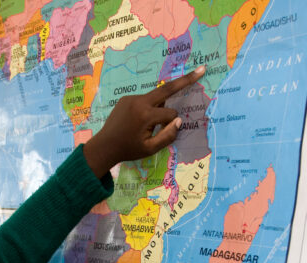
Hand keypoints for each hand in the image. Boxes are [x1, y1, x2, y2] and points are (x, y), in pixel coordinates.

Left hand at [83, 65, 205, 176]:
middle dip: (185, 80)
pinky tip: (137, 121)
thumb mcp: (150, 149)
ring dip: (158, 107)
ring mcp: (131, 98)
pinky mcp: (126, 98)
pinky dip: (148, 108)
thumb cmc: (128, 150)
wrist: (104, 146)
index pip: (170, 114)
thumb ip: (168, 136)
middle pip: (167, 88)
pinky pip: (144, 100)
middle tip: (202, 69)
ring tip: (144, 124)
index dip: (171, 124)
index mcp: (145, 115)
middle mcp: (139, 102)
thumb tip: (179, 121)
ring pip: (155, 98)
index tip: (165, 132)